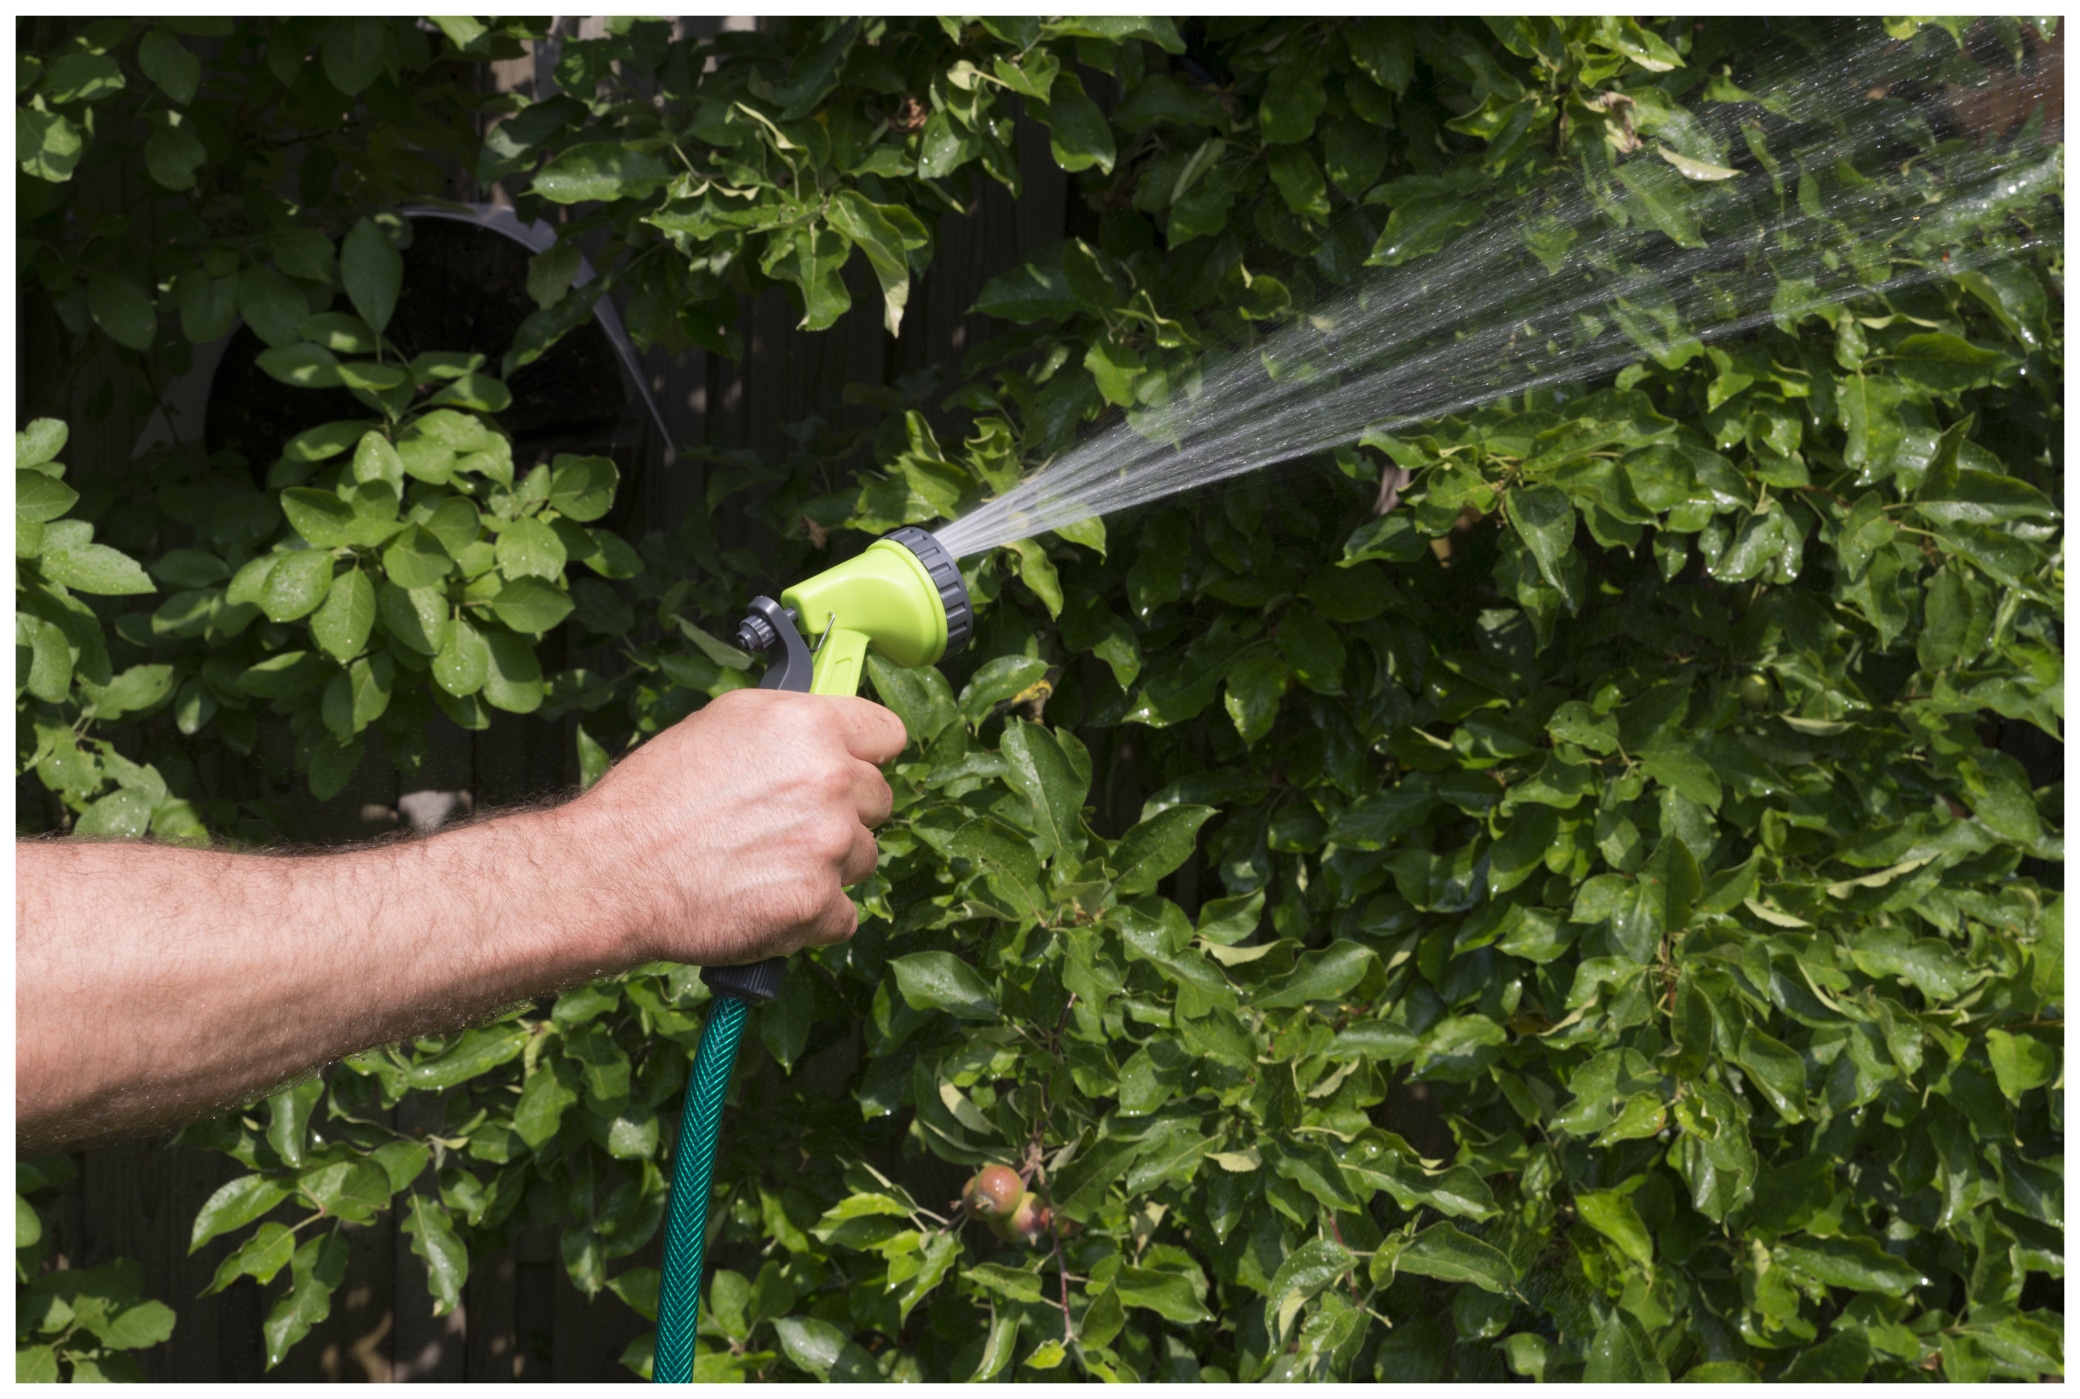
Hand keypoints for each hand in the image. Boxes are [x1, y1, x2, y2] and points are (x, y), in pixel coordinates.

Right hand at [570, 687, 907, 965]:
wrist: (613, 873)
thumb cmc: (652, 800)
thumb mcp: (720, 726)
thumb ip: (787, 727)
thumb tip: (825, 734)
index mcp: (809, 726)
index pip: (888, 735)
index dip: (866, 755)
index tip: (852, 768)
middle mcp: (831, 780)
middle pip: (879, 800)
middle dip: (842, 814)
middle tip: (785, 825)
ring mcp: (829, 845)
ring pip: (863, 858)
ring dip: (827, 866)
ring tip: (764, 865)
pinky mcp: (819, 905)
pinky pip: (844, 915)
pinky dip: (812, 917)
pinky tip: (766, 901)